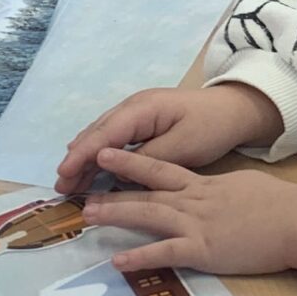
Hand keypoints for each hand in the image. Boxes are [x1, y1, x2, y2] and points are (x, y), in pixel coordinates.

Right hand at [55, 82, 282, 194]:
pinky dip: (100, 154)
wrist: (235, 110)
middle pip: (97, 134)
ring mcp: (136, 114)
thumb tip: (118, 175)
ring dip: (85, 159)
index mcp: (142, 109)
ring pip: (102, 136)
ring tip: (68, 183)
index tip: (65, 175)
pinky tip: (89, 169)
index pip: (104, 134)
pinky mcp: (142, 123)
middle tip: (60, 187)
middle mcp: (133, 108)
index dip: (82, 155)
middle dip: (77, 159)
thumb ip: (148, 160)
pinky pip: (114, 139)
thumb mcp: (183, 146)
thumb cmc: (211, 127)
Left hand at [80, 148, 296, 276]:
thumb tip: (214, 193)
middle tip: (82, 191)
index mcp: (205, 186)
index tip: (106, 156)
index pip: (162, 170)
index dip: (131, 163)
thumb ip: (222, 190)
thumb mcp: (245, 186)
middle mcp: (194, 201)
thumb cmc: (279, 204)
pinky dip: (140, 257)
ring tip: (89, 216)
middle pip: (147, 192)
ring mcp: (197, 225)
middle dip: (113, 190)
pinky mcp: (204, 250)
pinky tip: (118, 262)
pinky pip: (166, 253)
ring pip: (149, 216)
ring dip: (117, 214)